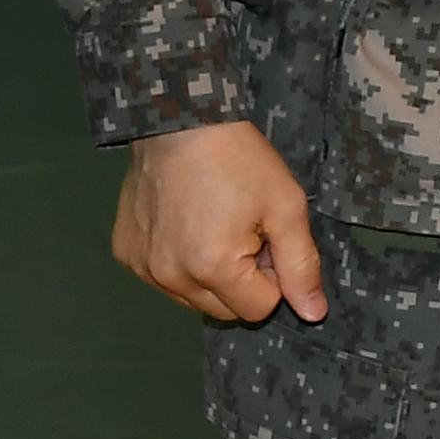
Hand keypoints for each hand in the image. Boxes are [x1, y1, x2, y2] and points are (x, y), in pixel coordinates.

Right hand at [113, 120, 324, 323]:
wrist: (180, 124)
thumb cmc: (240, 161)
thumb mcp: (286, 207)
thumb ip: (300, 264)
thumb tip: (314, 314)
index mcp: (212, 269)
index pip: (258, 309)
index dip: (274, 277)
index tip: (269, 239)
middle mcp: (169, 279)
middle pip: (223, 310)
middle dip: (244, 281)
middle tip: (247, 232)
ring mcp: (142, 269)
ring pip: (192, 298)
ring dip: (212, 276)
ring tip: (218, 226)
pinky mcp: (125, 254)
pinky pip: (163, 279)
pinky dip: (181, 263)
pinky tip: (187, 224)